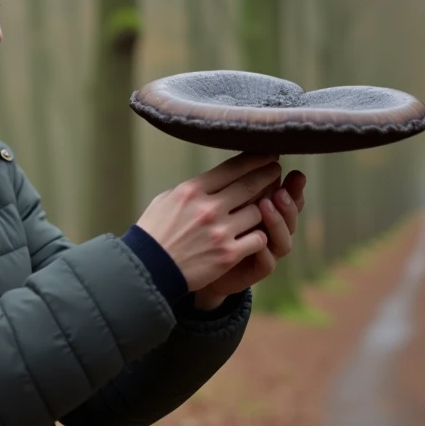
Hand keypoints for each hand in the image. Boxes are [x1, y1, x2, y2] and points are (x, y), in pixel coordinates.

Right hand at [136, 152, 283, 290]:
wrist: (149, 270)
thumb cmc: (154, 234)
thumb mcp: (166, 201)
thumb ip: (191, 190)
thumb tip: (211, 180)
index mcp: (192, 191)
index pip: (231, 168)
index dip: (254, 159)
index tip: (267, 155)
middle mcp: (208, 208)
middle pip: (249, 185)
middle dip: (267, 175)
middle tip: (275, 171)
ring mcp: (220, 232)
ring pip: (258, 213)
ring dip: (263, 211)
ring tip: (265, 208)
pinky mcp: (228, 254)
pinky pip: (258, 239)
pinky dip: (260, 237)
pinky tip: (257, 236)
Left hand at [193, 170, 305, 309]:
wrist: (195, 264)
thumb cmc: (206, 230)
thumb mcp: (218, 202)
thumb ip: (233, 184)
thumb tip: (243, 153)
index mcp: (266, 209)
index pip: (285, 194)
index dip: (290, 183)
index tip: (285, 167)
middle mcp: (270, 229)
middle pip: (290, 214)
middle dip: (289, 200)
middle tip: (281, 187)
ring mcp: (267, 250)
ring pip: (284, 238)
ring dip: (278, 221)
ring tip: (268, 205)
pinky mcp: (256, 270)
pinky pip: (268, 262)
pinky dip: (265, 251)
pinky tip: (259, 241)